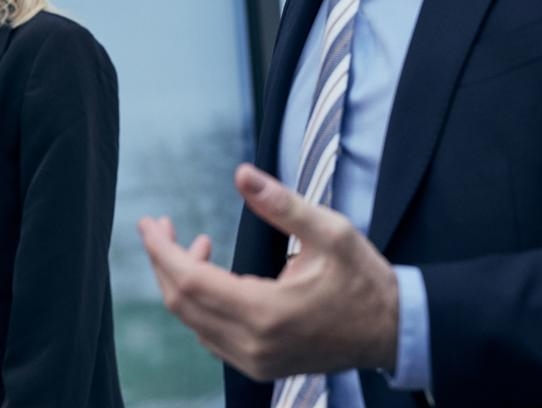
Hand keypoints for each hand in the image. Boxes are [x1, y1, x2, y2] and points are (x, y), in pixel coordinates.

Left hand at [138, 163, 398, 380]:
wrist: (393, 331)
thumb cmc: (363, 280)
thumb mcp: (330, 231)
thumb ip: (282, 204)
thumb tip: (241, 175)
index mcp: (266, 312)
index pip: (190, 281)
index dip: (161, 250)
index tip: (148, 223)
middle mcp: (253, 344)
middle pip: (182, 303)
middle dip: (163, 261)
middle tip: (160, 227)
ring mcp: (255, 361)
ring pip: (193, 322)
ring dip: (181, 281)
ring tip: (194, 244)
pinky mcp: (259, 366)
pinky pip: (211, 335)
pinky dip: (200, 304)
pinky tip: (214, 274)